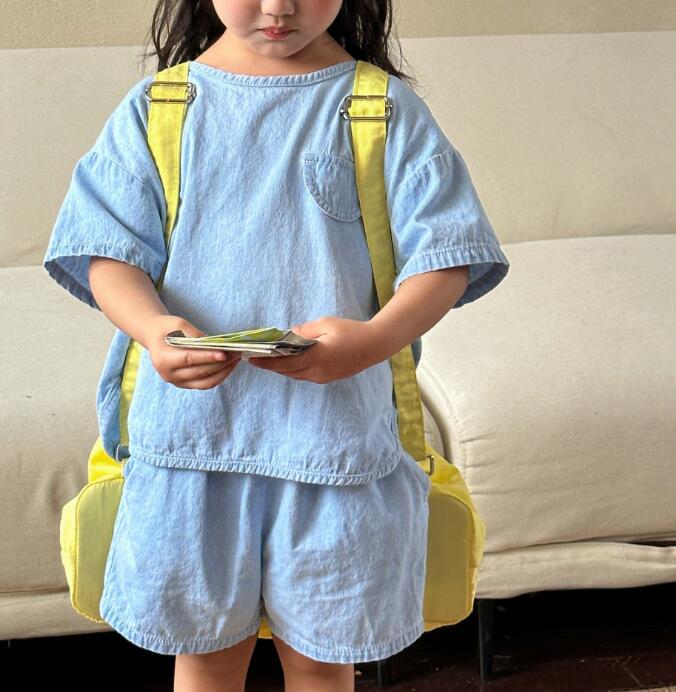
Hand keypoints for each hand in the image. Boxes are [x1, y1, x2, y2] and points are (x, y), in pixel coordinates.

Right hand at [143, 315, 241, 389]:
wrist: (155, 337)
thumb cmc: (166, 328)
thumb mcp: (178, 324)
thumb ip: (195, 334)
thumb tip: (215, 344)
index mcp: (163, 359)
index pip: (189, 359)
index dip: (207, 357)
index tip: (224, 354)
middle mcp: (169, 375)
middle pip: (200, 372)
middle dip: (220, 363)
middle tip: (236, 352)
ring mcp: (177, 382)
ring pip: (205, 382)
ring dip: (223, 371)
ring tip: (236, 359)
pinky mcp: (186, 384)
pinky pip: (206, 384)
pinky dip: (219, 376)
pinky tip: (229, 365)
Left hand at [248, 317, 386, 383]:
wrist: (375, 345)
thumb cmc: (351, 331)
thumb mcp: (326, 323)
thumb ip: (304, 330)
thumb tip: (287, 334)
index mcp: (317, 357)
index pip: (285, 363)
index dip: (267, 362)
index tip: (252, 359)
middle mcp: (318, 371)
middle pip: (288, 371)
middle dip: (271, 365)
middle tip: (255, 358)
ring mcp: (323, 377)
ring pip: (296, 375)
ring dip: (282, 368)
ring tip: (268, 359)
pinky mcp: (328, 378)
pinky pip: (305, 375)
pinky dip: (293, 369)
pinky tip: (287, 361)